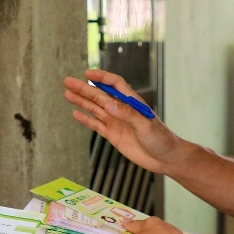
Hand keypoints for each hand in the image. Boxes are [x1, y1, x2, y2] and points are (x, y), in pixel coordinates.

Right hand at [63, 70, 182, 173]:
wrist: (165, 159)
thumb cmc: (161, 139)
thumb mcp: (146, 124)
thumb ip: (127, 114)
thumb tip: (108, 104)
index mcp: (132, 102)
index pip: (115, 84)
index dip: (101, 78)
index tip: (87, 74)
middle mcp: (122, 110)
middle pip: (100, 95)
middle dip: (84, 88)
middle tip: (68, 82)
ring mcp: (116, 122)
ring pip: (95, 108)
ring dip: (82, 101)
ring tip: (67, 93)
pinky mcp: (113, 135)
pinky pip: (96, 125)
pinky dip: (86, 119)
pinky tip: (76, 113)